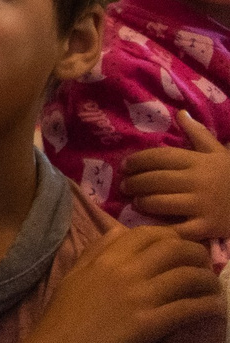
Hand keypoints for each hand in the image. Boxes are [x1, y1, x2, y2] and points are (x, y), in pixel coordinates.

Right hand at [12, 224, 223, 342]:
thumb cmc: (63, 316)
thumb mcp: (74, 274)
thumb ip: (96, 250)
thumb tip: (120, 231)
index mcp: (106, 258)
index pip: (149, 233)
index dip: (173, 237)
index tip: (181, 249)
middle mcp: (125, 271)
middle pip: (175, 249)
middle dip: (198, 255)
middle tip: (204, 267)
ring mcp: (139, 297)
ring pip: (188, 276)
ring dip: (208, 281)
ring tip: (212, 290)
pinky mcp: (150, 324)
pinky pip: (189, 308)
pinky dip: (207, 306)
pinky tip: (213, 309)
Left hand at [124, 111, 229, 239]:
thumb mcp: (218, 152)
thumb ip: (198, 134)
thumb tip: (180, 113)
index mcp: (198, 161)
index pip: (159, 157)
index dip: (138, 161)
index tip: (124, 166)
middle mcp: (197, 181)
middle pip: (155, 180)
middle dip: (134, 182)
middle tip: (124, 186)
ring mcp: (202, 205)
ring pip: (161, 202)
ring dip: (143, 202)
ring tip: (136, 202)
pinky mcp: (208, 227)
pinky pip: (178, 229)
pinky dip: (163, 229)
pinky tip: (153, 226)